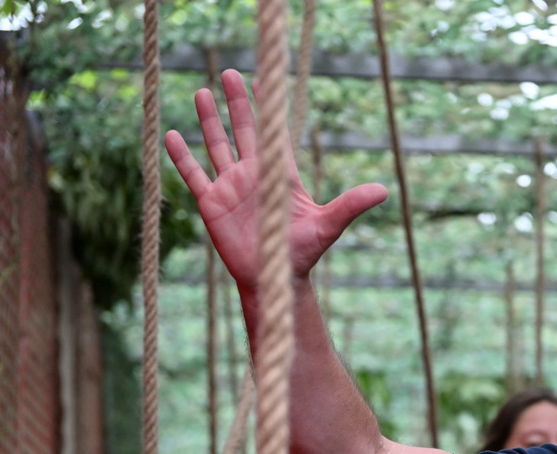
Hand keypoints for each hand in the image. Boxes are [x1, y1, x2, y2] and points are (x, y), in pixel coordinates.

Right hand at [164, 69, 387, 289]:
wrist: (274, 277)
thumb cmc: (303, 252)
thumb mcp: (328, 225)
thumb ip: (351, 205)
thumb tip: (384, 190)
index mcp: (281, 174)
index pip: (274, 133)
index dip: (268, 107)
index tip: (264, 79)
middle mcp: (255, 174)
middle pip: (245, 131)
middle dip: (237, 103)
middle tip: (229, 73)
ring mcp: (232, 186)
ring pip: (218, 145)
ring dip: (210, 121)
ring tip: (202, 91)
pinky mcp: (212, 202)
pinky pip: (193, 174)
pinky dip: (182, 156)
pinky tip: (173, 135)